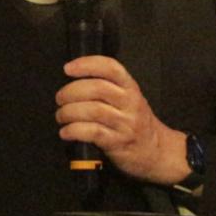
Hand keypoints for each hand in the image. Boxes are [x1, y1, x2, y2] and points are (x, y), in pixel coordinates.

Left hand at [55, 56, 188, 184]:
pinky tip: (66, 132)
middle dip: (71, 92)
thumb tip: (72, 82)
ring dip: (69, 112)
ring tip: (61, 116)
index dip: (87, 64)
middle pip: (97, 88)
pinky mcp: (118, 143)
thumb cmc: (136, 122)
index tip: (68, 69)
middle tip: (59, 99)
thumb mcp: (129, 99)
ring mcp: (126, 123)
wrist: (156, 151)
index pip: (111, 67)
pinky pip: (93, 132)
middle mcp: (130, 103)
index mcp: (131, 88)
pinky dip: (74, 130)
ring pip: (93, 110)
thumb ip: (108, 88)